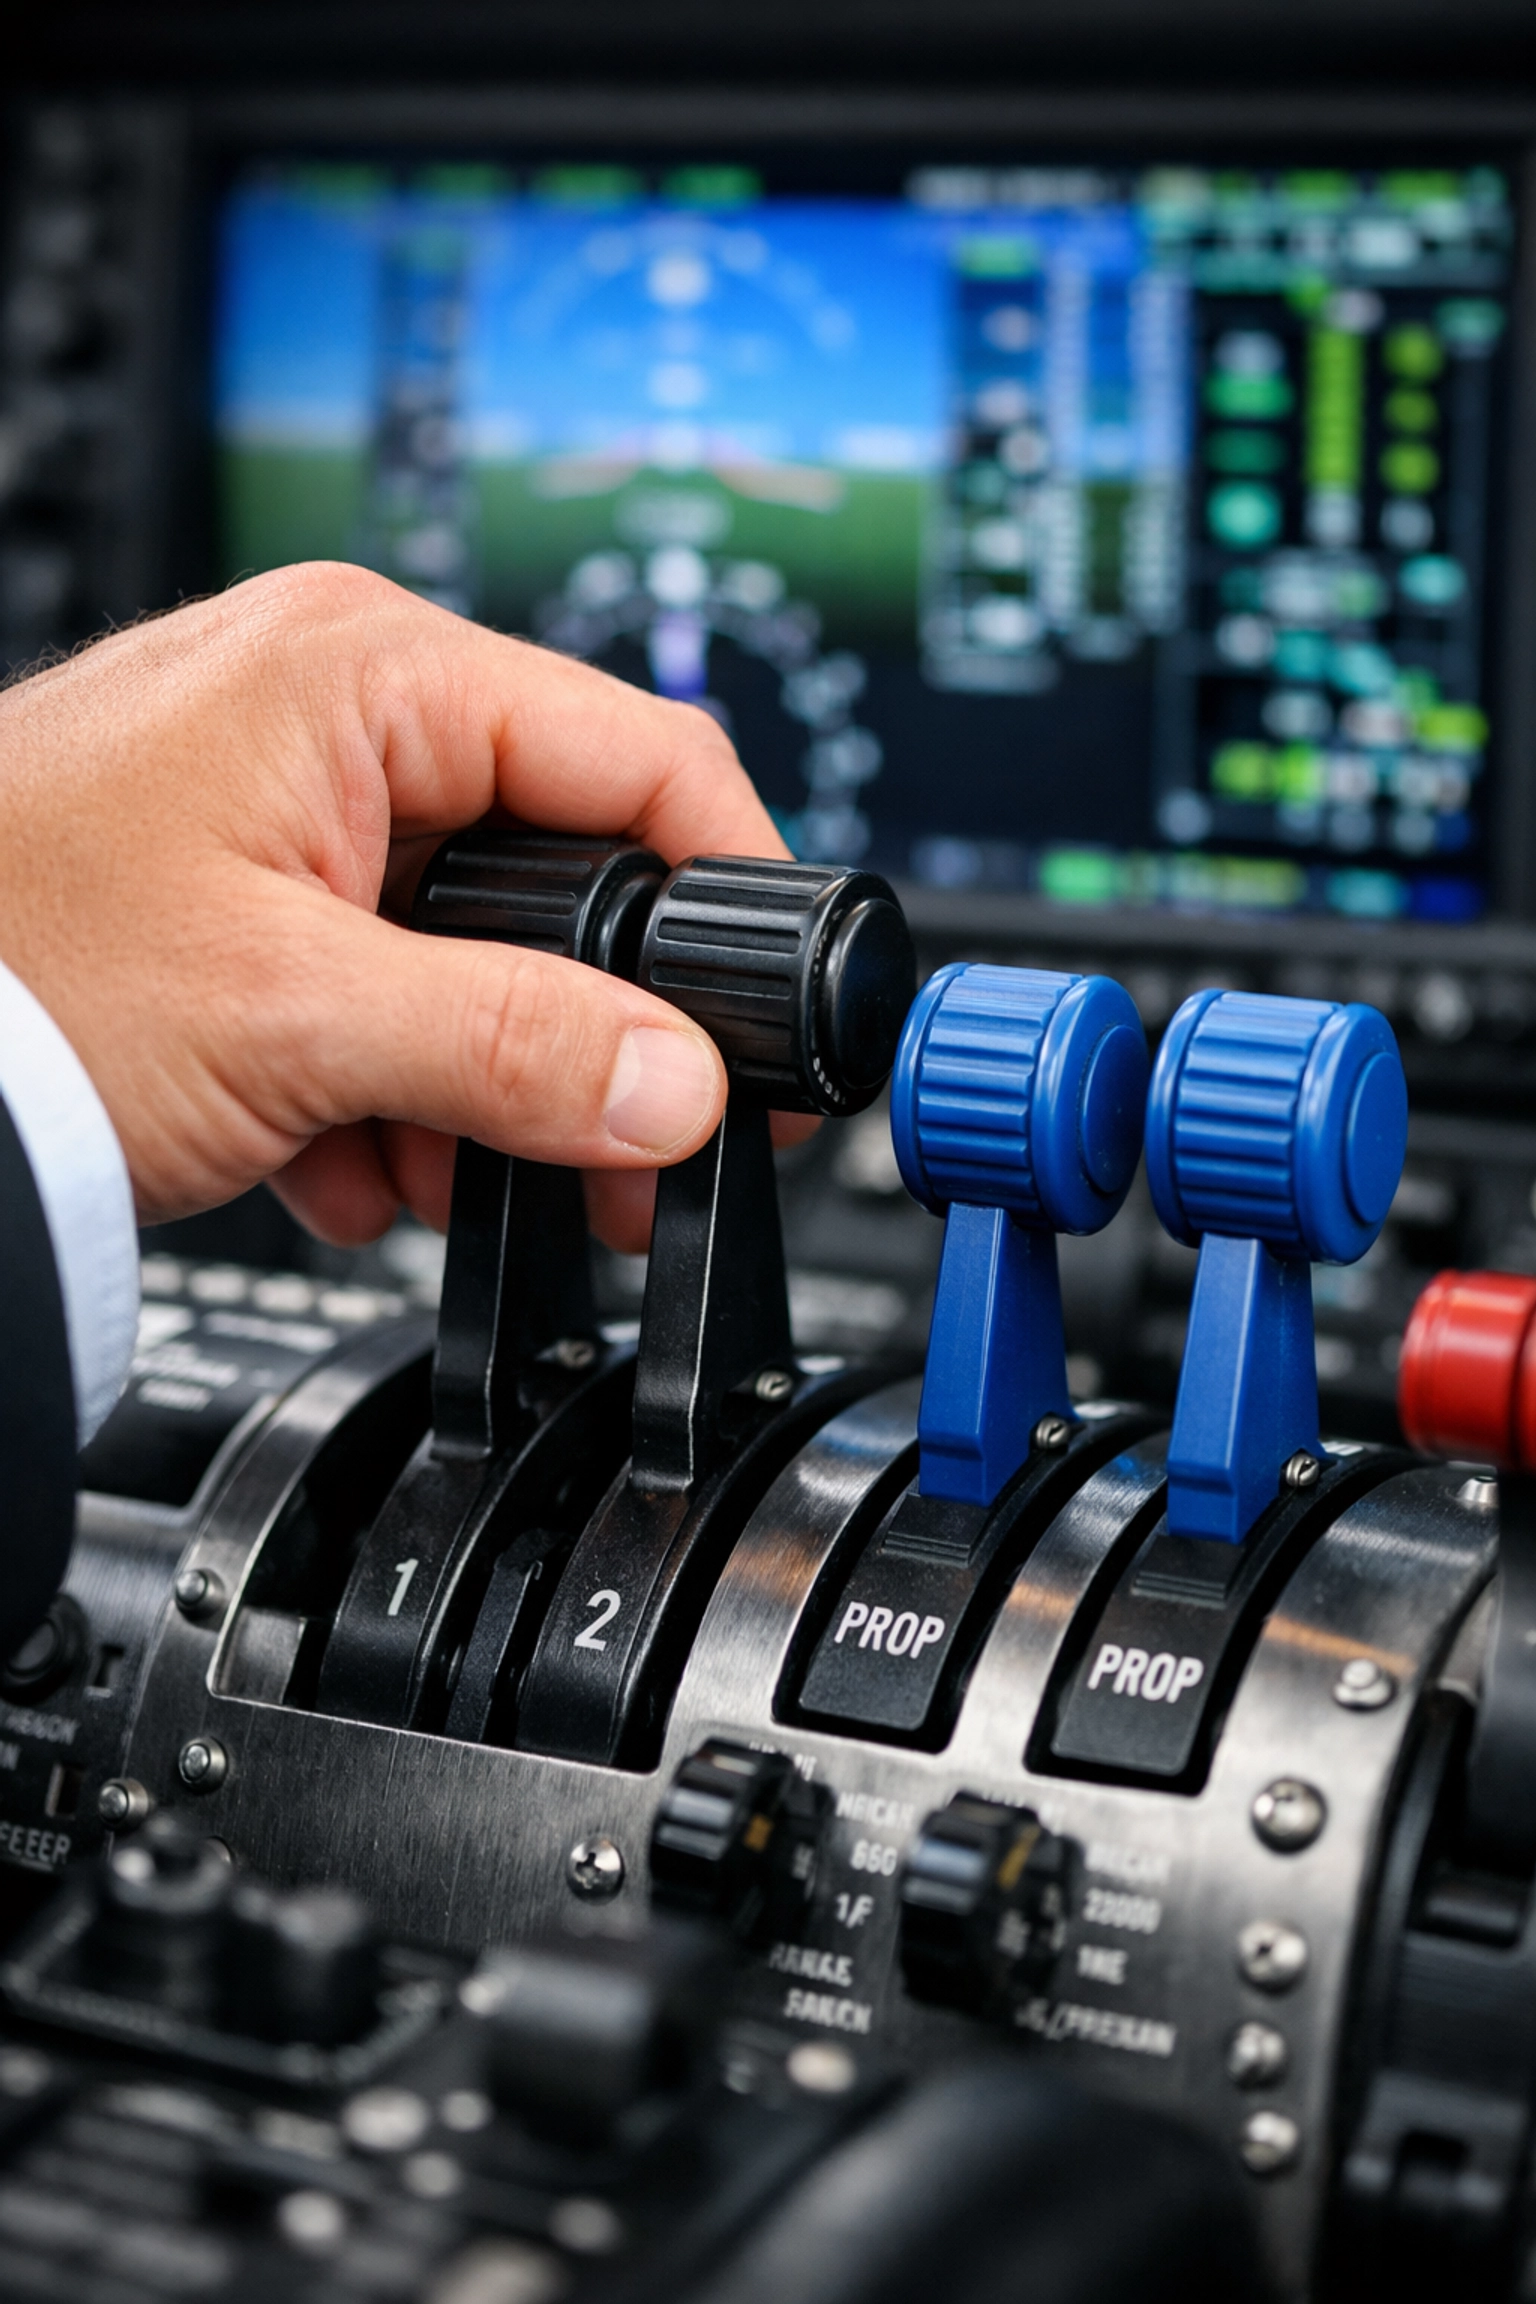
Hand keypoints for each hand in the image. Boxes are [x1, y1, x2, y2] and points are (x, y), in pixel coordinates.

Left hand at [0, 563, 809, 1252]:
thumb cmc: (6, 969)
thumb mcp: (297, 1020)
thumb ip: (514, 1050)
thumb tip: (681, 1089)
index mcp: (372, 670)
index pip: (645, 759)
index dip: (729, 901)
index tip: (766, 1035)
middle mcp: (341, 704)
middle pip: (565, 866)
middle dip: (584, 1032)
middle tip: (614, 1153)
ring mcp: (291, 793)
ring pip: (479, 942)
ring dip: (474, 1080)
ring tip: (420, 1169)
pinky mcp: (250, 880)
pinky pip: (389, 972)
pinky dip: (384, 1077)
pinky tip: (334, 1151)